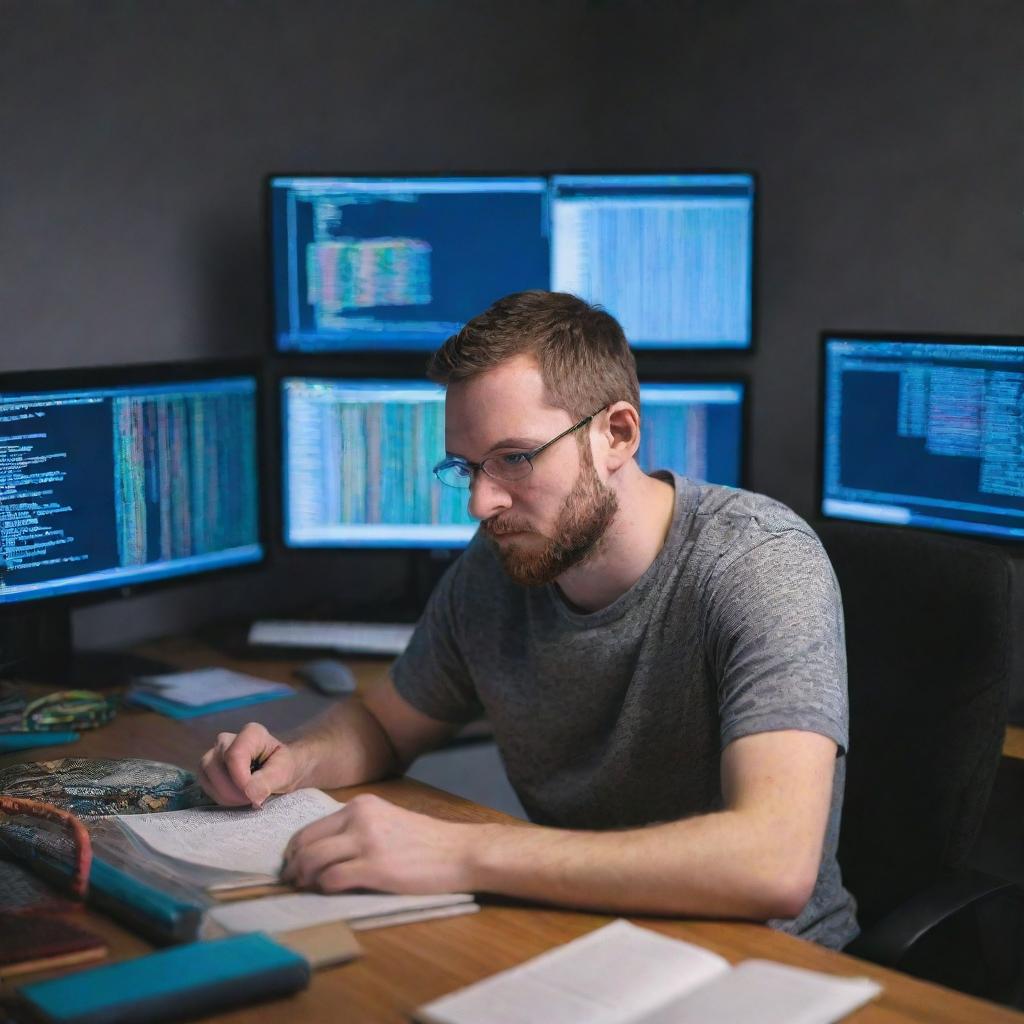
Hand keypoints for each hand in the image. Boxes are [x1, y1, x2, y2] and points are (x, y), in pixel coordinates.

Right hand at [197, 722, 302, 807]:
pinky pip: (204, 783)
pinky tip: (236, 799)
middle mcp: (228, 739)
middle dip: (232, 790)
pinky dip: (219, 796)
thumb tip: (251, 792)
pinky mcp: (208, 768)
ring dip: (224, 795)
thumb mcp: (284, 773)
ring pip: (205, 774)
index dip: (241, 780)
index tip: (255, 797)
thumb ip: (268, 781)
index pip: (234, 756)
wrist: (280, 772)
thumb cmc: (284, 768)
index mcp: (251, 733)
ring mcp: (215, 752)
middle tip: (252, 800)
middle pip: (215, 765)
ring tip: (245, 799)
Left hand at [281, 793, 480, 893]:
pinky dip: (322, 888)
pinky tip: (327, 893)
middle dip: (292, 865)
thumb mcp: (388, 821)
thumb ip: (358, 828)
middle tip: (291, 881)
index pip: (312, 827)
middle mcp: (360, 818)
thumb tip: (325, 851)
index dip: (295, 849)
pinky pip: (331, 880)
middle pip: (306, 843)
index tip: (291, 864)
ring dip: (303, 879)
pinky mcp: (374, 868)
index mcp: (363, 805)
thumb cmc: (427, 842)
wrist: (460, 852)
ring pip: (313, 861)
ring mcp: (367, 842)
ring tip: (304, 889)